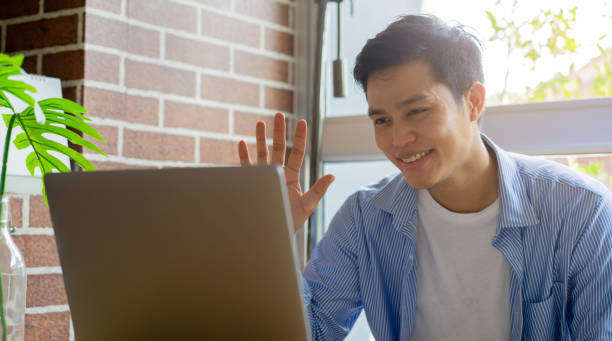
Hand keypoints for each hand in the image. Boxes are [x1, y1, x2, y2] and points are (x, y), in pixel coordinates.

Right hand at [237, 113, 334, 232]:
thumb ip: (318, 190)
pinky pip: (246, 167)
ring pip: (262, 153)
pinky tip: (241, 143)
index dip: (299, 137)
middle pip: (279, 148)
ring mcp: (264, 178)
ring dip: (260, 138)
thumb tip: (332, 176)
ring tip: (259, 123)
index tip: (302, 121)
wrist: (271, 234)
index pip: (297, 152)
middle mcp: (278, 174)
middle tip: (278, 114)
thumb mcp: (307, 205)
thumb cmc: (290, 222)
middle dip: (279, 131)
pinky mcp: (251, 184)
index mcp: (291, 176)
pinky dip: (244, 155)